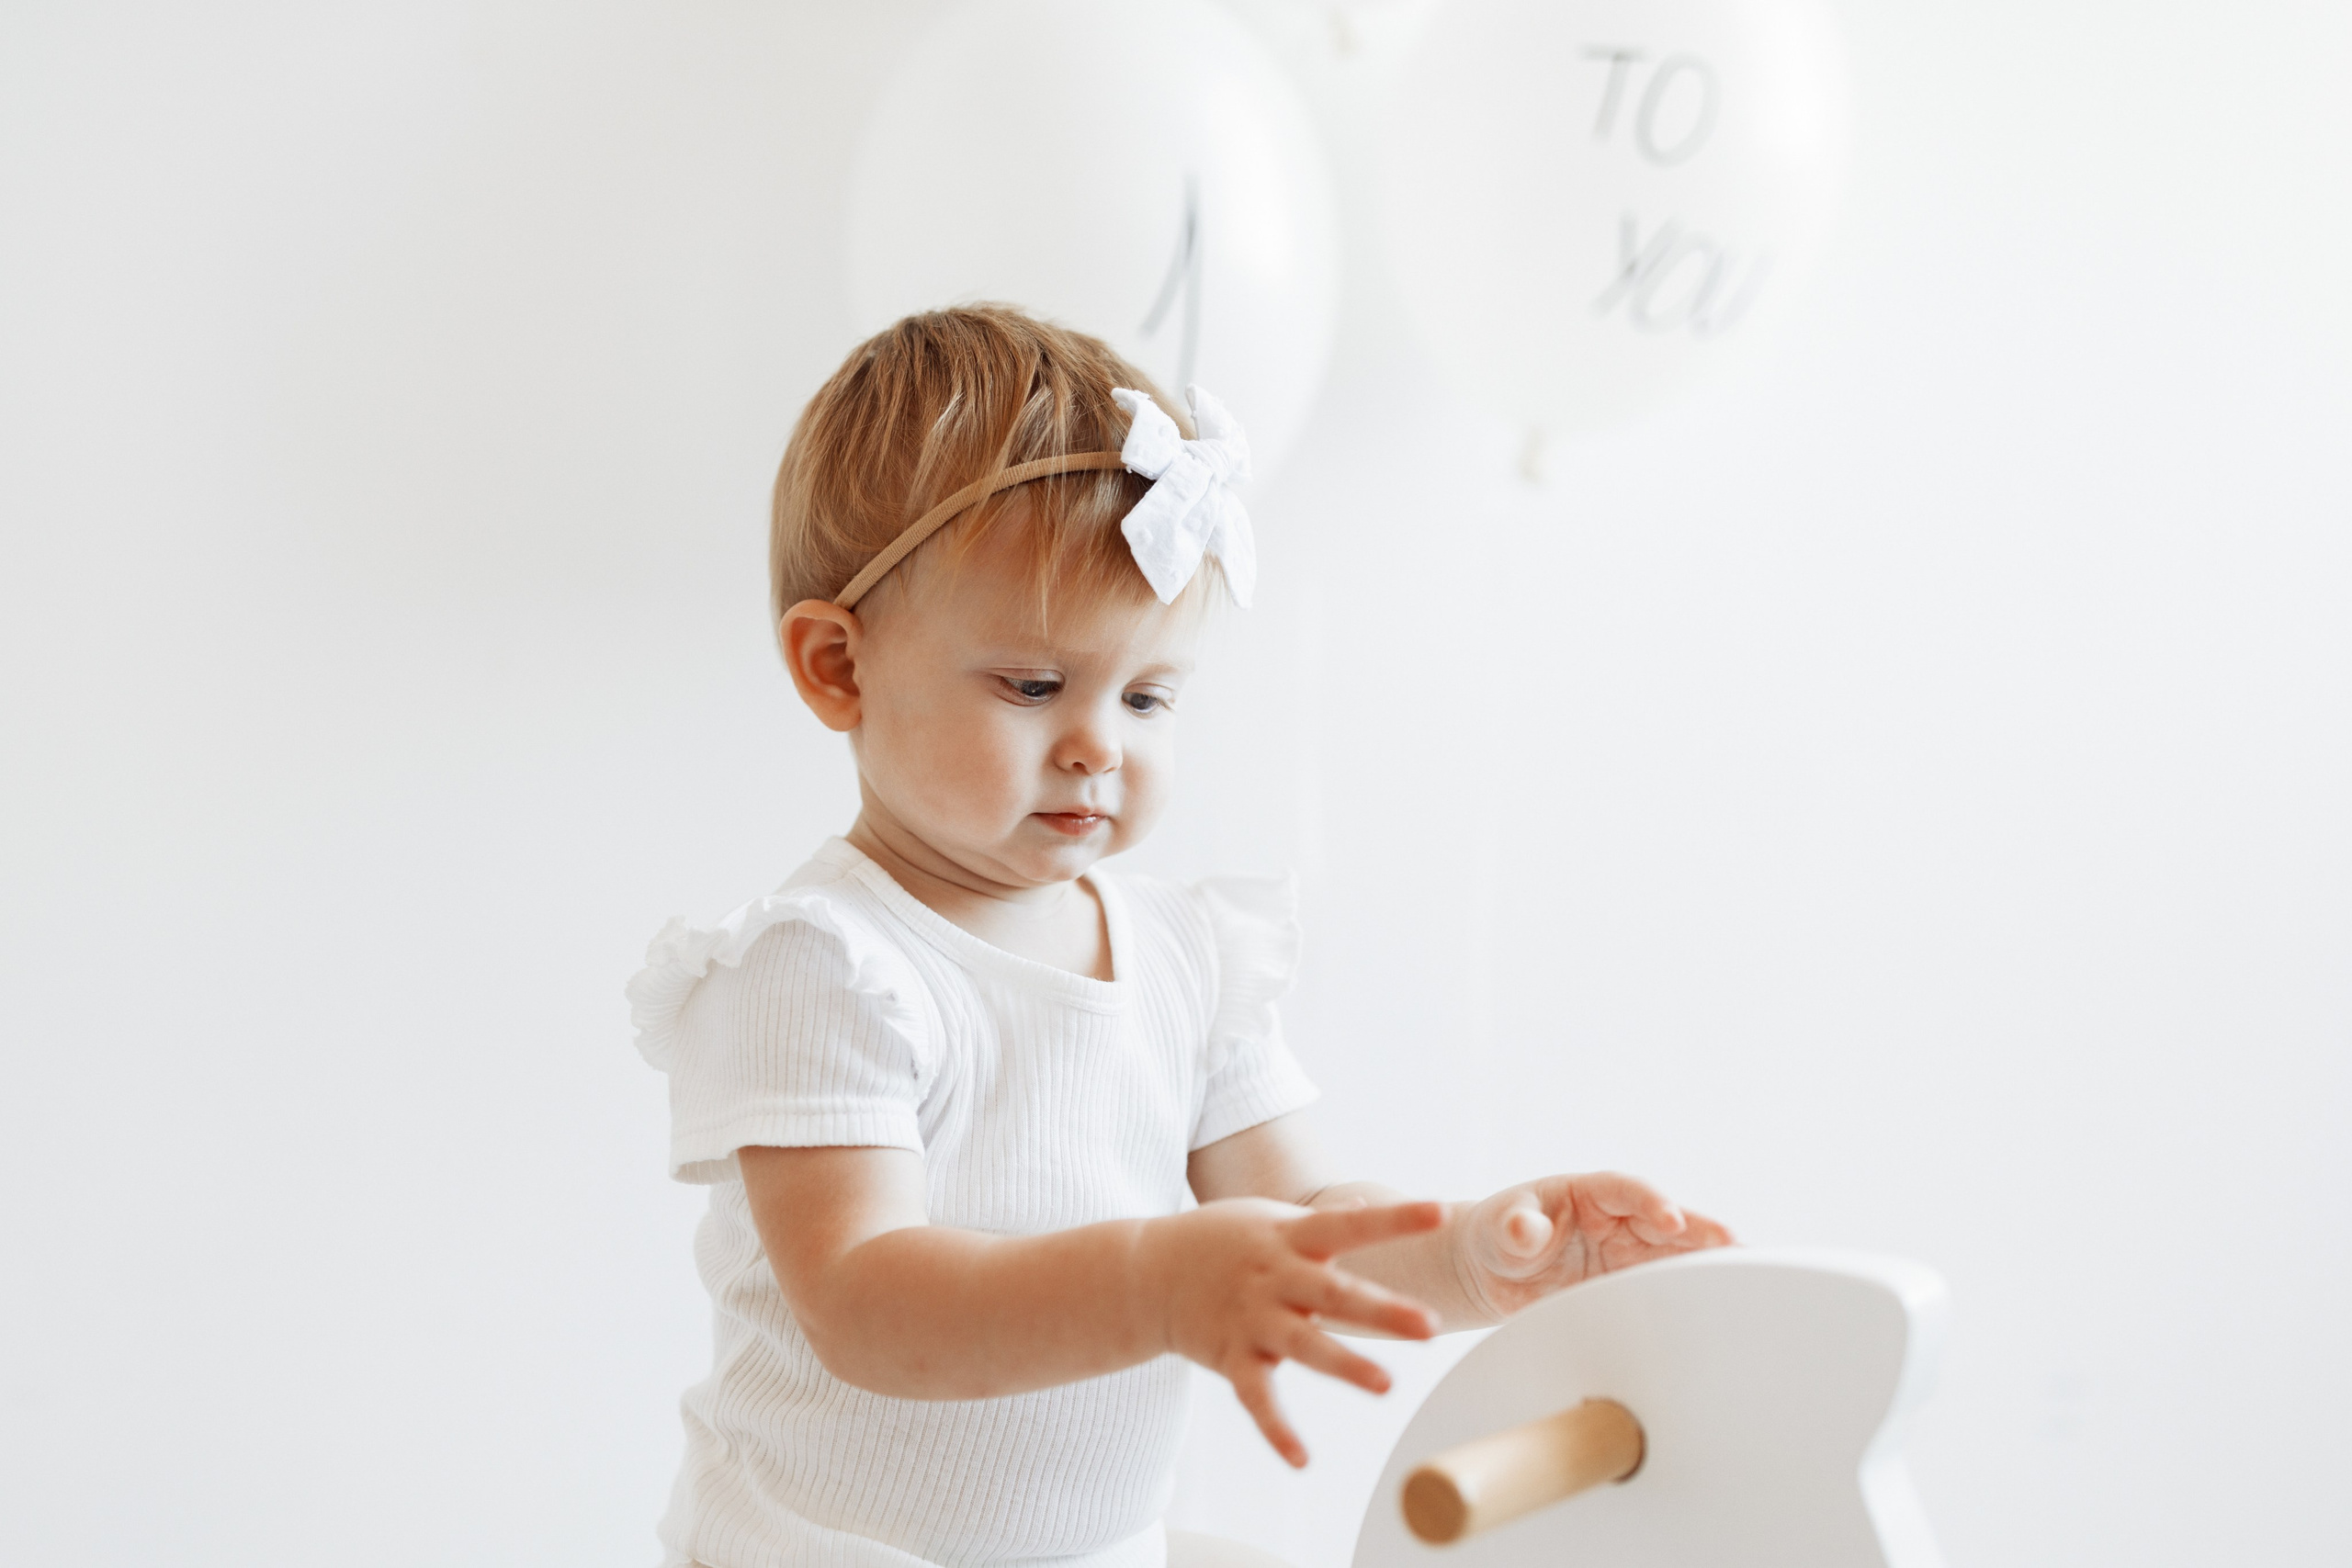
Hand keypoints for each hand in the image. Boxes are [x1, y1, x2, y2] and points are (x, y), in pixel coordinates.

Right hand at [1149, 1197, 1443, 1466]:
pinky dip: (1276, 1430)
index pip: (1351, 1224)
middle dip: (1383, 1311)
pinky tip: (1302, 1460)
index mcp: (1291, 1239)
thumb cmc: (1222, 1241)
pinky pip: (1256, 1398)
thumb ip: (1319, 1221)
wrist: (1146, 1272)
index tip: (1441, 1213)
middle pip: (1335, 1294)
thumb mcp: (1269, 1219)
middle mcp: (1275, 1278)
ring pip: (1304, 1346)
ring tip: (1386, 1385)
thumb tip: (1368, 1206)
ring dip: (1345, 1366)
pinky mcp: (1231, 1358)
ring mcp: (1252, 1320)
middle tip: (1431, 1325)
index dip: (1396, 1220)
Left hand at [1453, 1172, 1732, 1320]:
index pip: (1628, 1191)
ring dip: (1708, 1263)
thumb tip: (1523, 1229)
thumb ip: (1515, 1228)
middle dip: (1700, 1230)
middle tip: (1736, 1244)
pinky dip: (1691, 1295)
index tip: (1671, 1217)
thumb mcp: (1500, 1228)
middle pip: (1667, 1221)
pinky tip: (1721, 1309)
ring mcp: (1629, 1254)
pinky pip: (1665, 1288)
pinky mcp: (1630, 1286)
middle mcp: (1619, 1220)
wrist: (1494, 1272)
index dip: (1652, 1201)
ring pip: (1675, 1255)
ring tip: (1749, 1275)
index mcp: (1590, 1193)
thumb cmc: (1498, 1236)